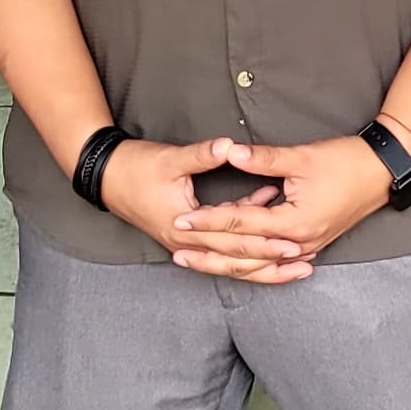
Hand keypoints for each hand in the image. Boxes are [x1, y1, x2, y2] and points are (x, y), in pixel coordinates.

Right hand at [96, 137, 318, 281]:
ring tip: (294, 263)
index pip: (232, 243)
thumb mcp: (171, 159)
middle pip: (236, 261)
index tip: (292, 242)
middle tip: (303, 259)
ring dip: (262, 263)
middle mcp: (188, 244)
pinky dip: (245, 245)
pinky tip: (267, 229)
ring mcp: (187, 244)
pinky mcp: (188, 237)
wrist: (106, 177)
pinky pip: (222, 249)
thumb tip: (230, 146)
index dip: (264, 243)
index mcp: (185, 228)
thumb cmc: (136, 167)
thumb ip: (203, 154)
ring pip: (230, 263)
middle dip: (271, 262)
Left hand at [199, 135, 393, 265]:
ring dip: (224, 263)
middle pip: (244, 254)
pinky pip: (273, 264)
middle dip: (208, 250)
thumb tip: (228, 150)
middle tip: (176, 248)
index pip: (241, 224)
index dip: (209, 221)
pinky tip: (231, 264)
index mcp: (294, 223)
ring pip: (257, 265)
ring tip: (195, 260)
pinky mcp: (311, 246)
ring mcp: (307, 249)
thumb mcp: (302, 157)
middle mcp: (299, 243)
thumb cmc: (345, 162)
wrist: (382, 172)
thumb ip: (263, 158)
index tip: (181, 219)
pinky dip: (250, 264)